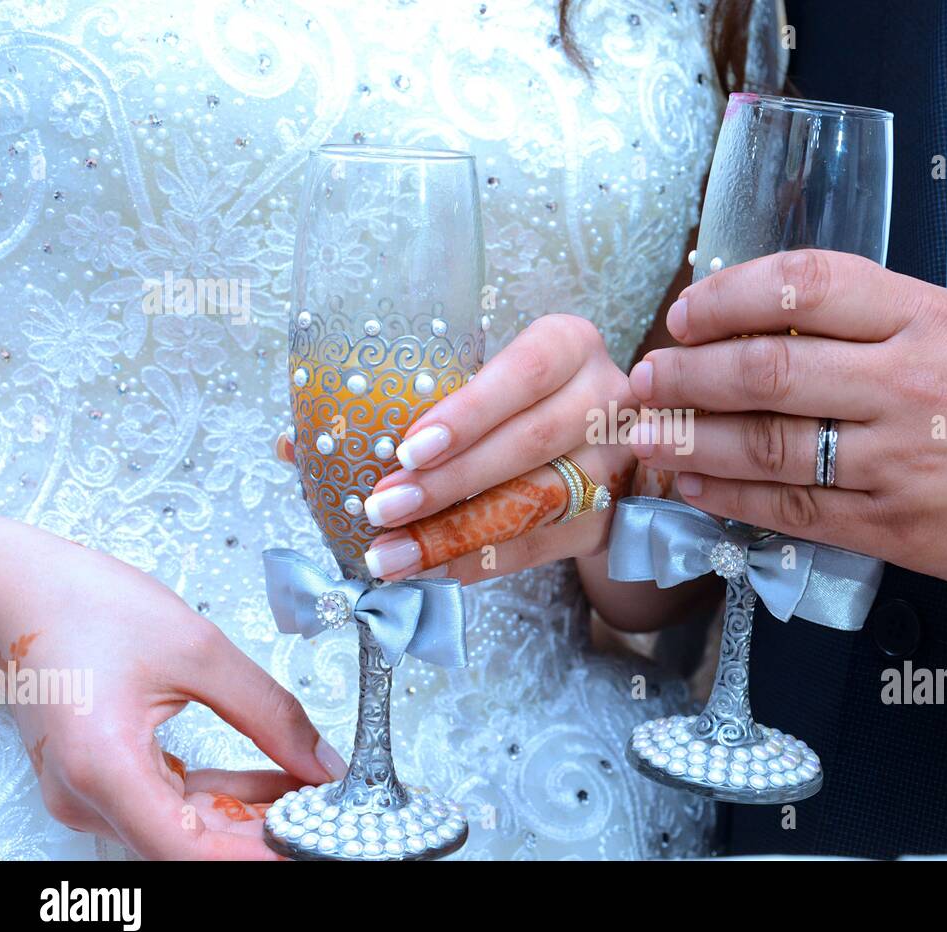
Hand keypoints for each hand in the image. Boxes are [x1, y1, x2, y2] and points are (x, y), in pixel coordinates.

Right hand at [0, 517, 345, 859]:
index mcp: (103, 767)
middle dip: (266, 834)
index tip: (311, 843)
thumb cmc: (87, 606)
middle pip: (191, 846)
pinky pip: (169, 807)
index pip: (190, 851)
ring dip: (250, 816)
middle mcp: (86, 796)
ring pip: (184, 830)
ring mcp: (88, 793)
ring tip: (312, 791)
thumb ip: (270, 713)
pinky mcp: (98, 780)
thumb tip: (320, 763)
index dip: (257, 855)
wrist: (24, 588)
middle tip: (327, 814)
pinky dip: (223, 797)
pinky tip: (274, 780)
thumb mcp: (200, 651)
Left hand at [361, 313, 636, 581]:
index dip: (469, 413)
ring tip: (391, 553)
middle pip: (529, 442)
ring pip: (535, 502)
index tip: (409, 449)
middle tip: (383, 507)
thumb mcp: (496, 377)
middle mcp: (606, 399)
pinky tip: (431, 571)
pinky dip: (480, 561)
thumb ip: (442, 399)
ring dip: (455, 533)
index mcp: (572, 346)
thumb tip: (331, 446)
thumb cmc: (521, 401)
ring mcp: (615, 461)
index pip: (525, 373)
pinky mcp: (610, 516)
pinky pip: (540, 545)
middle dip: (449, 481)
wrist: (598, 444)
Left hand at [628, 250, 946, 589]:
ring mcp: (896, 461)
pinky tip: (691, 484)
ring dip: (691, 439)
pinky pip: (792, 509)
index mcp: (923, 317)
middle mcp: (906, 385)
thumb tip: (748, 318)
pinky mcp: (888, 525)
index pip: (807, 287)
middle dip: (689, 375)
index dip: (730, 295)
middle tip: (644, 377)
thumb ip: (859, 314)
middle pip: (770, 373)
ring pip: (769, 447)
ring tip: (646, 432)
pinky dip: (731, 496)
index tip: (684, 313)